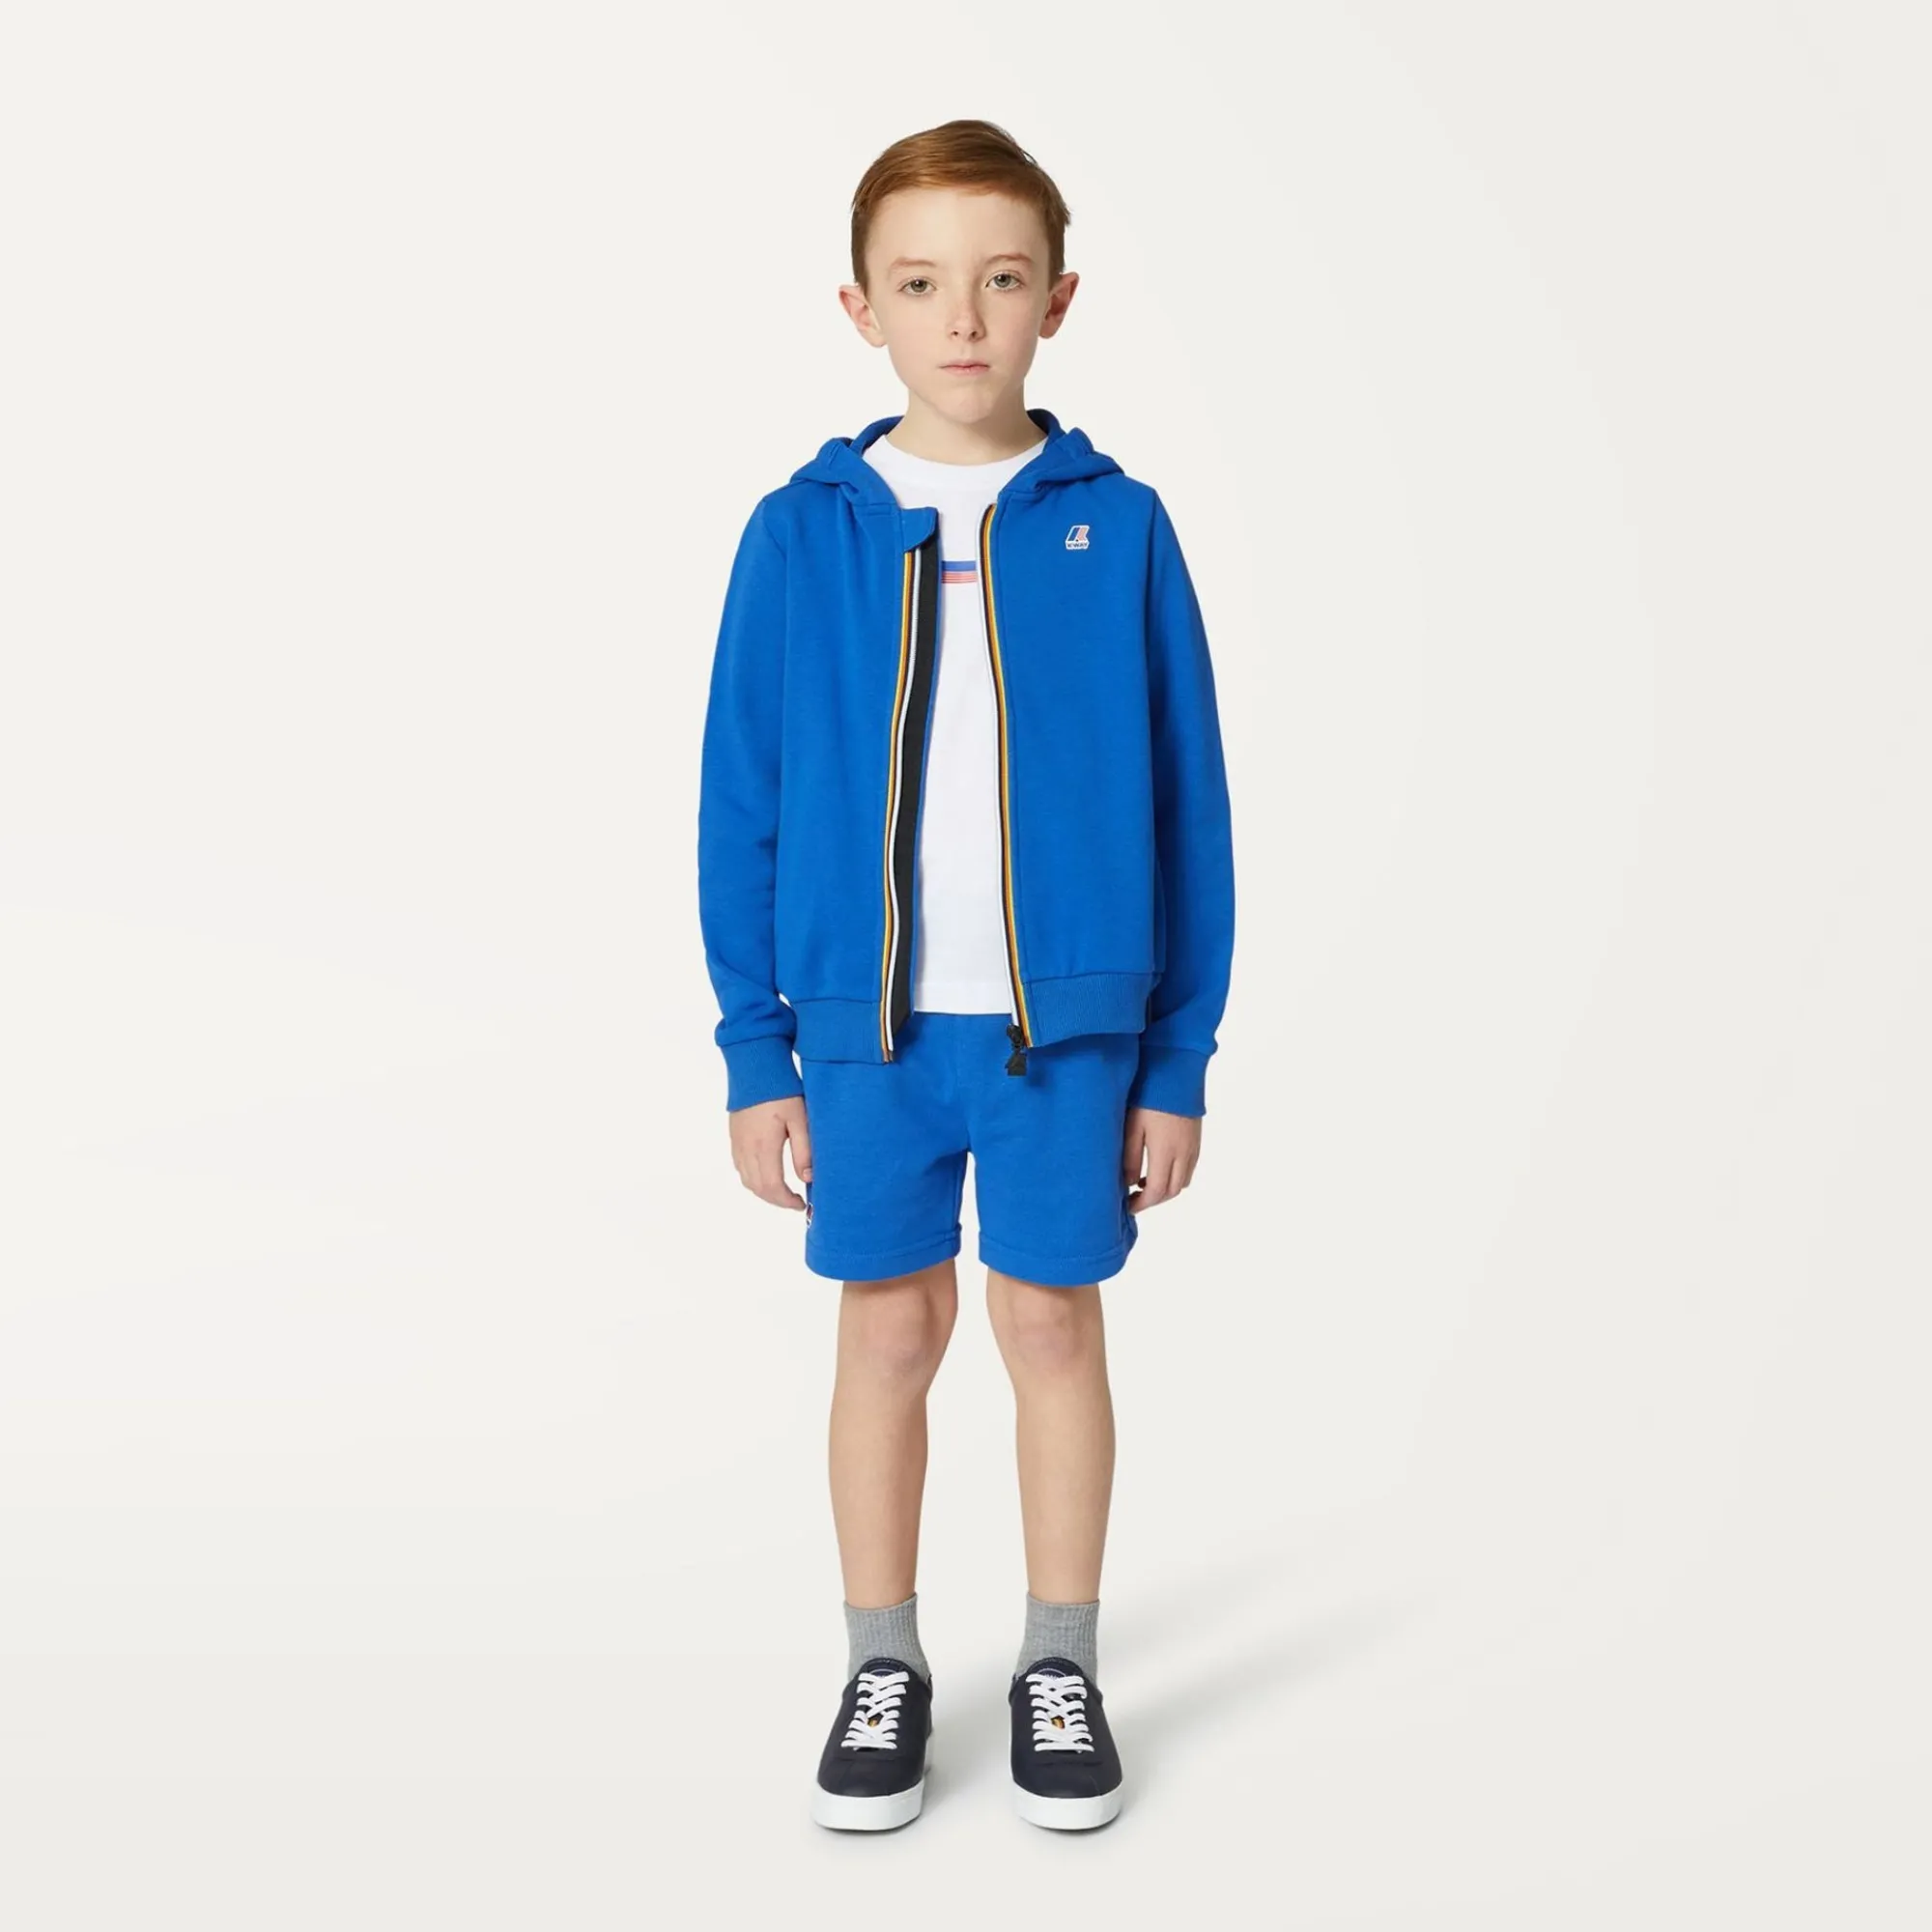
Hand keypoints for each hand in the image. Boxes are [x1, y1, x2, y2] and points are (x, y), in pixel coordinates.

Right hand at [728, 1093, 811, 1209]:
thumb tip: (807, 1178)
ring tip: (783, 1190)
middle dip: (776, 1200)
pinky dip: (753, 1178)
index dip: (786, 1201)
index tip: (801, 1204)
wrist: (755, 1068)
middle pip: (757, 1188)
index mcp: (763, 1147)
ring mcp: (737, 1143)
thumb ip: (804, 1150)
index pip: (771, 1187)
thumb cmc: (782, 1091)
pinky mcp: (734, 1136)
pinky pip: (740, 1167)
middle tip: (794, 1201)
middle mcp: (746, 1149)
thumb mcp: (800, 1119)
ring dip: (764, 1191)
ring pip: (746, 1180)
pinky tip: (767, 1172)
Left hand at [1122, 1105, 1201, 1213]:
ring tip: (1143, 1183)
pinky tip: (1159, 1166)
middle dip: (1153, 1200)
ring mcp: (1193, 1146)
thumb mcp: (1131, 1126)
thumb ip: (1128, 1158)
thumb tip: (1126, 1184)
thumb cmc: (1149, 1095)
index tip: (1126, 1206)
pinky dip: (1175, 1176)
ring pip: (1183, 1181)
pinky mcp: (1197, 1138)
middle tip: (1133, 1198)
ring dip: (1165, 1189)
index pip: (1156, 1192)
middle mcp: (1184, 1153)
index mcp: (1166, 1152)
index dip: (1141, 1204)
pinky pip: (1189, 1168)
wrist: (1176, 1070)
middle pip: (1172, 1191)